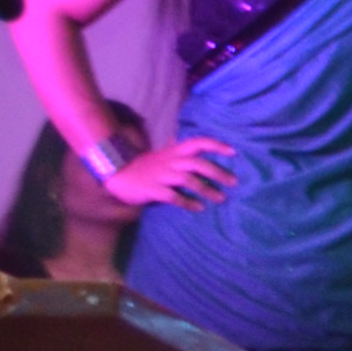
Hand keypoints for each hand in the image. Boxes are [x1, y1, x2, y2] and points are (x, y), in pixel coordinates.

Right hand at [101, 134, 235, 207]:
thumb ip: (182, 155)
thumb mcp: (164, 156)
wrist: (117, 174)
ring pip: (188, 180)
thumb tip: (204, 154)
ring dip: (207, 189)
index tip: (234, 152)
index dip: (216, 145)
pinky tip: (199, 208)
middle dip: (218, 172)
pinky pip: (173, 196)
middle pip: (198, 163)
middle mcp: (170, 162)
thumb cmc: (146, 167)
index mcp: (174, 152)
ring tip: (221, 198)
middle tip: (234, 182)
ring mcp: (161, 175)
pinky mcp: (153, 190)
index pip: (198, 142)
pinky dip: (188, 202)